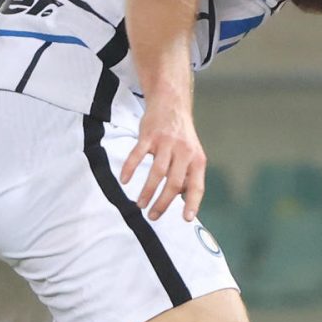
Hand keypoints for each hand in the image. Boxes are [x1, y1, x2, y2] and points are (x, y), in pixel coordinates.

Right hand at [120, 100, 204, 221]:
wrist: (171, 103)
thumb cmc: (181, 134)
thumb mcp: (192, 153)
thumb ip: (188, 175)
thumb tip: (183, 199)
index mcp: (197, 159)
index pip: (196, 185)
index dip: (192, 202)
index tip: (185, 218)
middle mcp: (184, 151)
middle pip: (174, 183)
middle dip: (163, 203)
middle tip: (153, 215)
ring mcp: (166, 143)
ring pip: (157, 172)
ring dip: (147, 191)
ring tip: (140, 205)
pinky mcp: (148, 135)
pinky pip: (137, 154)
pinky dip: (130, 168)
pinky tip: (124, 180)